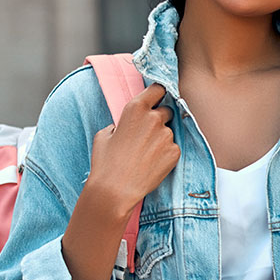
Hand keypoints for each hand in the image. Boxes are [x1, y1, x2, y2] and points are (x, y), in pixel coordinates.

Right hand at [86, 83, 180, 217]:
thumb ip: (120, 123)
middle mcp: (154, 118)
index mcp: (136, 108)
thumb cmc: (105, 162)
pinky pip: (173, 148)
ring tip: (146, 155)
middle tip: (147, 135)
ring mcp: (166, 135)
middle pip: (166, 110)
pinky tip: (152, 164)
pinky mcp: (174, 152)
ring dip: (161, 139)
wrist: (115, 191)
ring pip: (169, 132)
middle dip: (160, 119)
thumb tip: (126, 125)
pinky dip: (166, 154)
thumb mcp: (104, 135)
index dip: (158, 94)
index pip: (158, 89)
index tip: (158, 98)